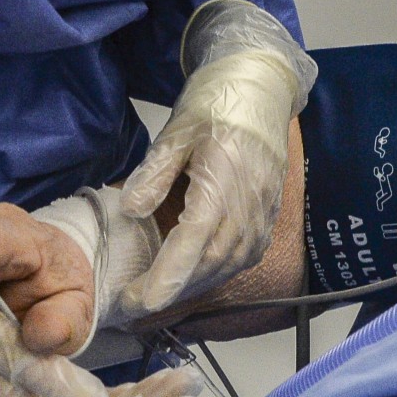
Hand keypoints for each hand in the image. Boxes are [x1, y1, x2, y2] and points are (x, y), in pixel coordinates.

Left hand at [119, 0, 315, 318]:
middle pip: (209, 263)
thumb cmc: (214, 105)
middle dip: (170, 291)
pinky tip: (187, 280)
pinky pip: (239, 259)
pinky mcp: (267, 220)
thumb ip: (154, 173)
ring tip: (152, 298)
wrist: (261, 90)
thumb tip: (130, 211)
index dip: (168, 275)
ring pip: (225, 266)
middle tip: (129, 306)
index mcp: (224, 180)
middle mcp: (249, 205)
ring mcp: (262, 216)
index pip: (195, 240)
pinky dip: (210, 275)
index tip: (140, 299)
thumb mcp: (176, 131)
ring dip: (189, 287)